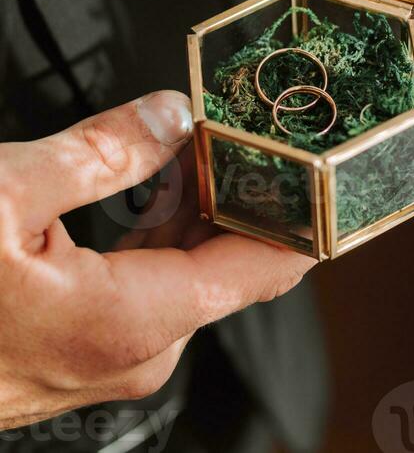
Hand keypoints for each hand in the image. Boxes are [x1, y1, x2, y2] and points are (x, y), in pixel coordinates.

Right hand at [0, 91, 314, 428]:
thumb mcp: (5, 190)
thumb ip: (105, 149)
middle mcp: (132, 354)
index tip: (319, 155)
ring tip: (194, 141)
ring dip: (196, 205)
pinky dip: (158, 232)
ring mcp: (105, 361)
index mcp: (133, 321)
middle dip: (240, 188)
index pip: (266, 264)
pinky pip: (146, 285)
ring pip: (187, 270)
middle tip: (242, 121)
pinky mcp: (78, 352)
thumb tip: (170, 117)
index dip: (301, 205)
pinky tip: (149, 187)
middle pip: (229, 260)